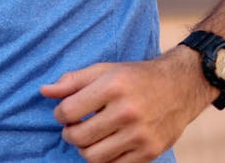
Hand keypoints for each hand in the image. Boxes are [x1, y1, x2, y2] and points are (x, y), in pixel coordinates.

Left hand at [40, 47, 213, 162]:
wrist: (180, 87)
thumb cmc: (136, 77)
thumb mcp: (103, 69)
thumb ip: (72, 81)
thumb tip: (44, 91)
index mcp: (113, 87)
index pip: (68, 111)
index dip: (59, 114)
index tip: (64, 112)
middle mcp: (127, 112)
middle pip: (79, 137)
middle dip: (69, 133)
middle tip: (73, 127)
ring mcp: (140, 135)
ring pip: (93, 157)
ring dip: (84, 149)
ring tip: (88, 137)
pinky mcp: (150, 152)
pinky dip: (104, 159)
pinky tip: (106, 145)